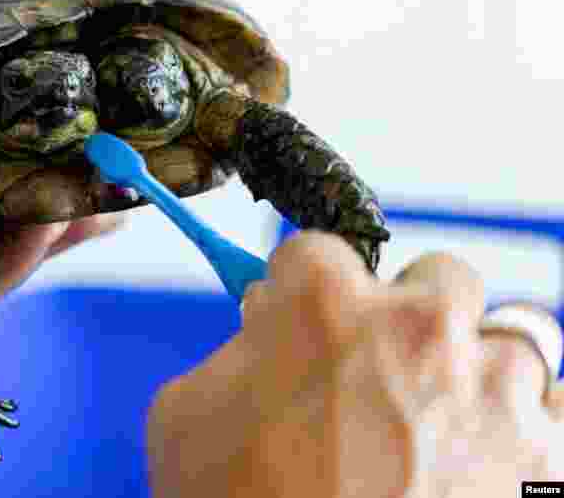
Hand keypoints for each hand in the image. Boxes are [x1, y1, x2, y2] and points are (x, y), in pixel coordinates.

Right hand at [147, 231, 563, 496]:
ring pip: (514, 337)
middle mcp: (419, 328)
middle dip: (411, 315)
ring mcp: (495, 390)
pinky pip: (562, 409)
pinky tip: (491, 457)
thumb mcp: (184, 417)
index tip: (305, 319)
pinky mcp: (551, 458)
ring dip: (479, 371)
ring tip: (443, 426)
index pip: (317, 252)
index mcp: (322, 305)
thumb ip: (232, 352)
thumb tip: (263, 330)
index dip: (303, 292)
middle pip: (438, 277)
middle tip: (383, 371)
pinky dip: (533, 426)